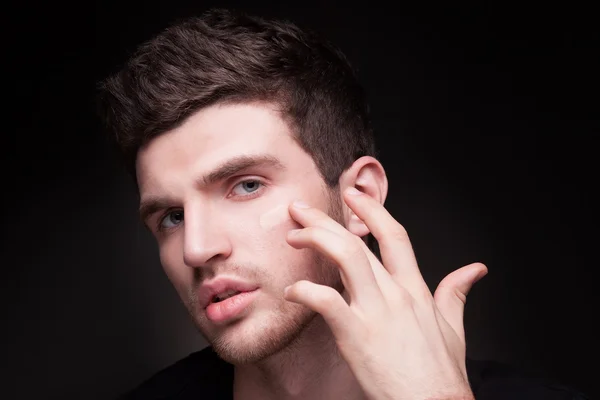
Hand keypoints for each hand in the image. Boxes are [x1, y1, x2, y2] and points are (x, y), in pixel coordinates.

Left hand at [284, 188, 487, 399]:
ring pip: (345, 259)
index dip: (372, 211)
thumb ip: (457, 292)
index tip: (352, 195)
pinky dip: (306, 291)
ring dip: (316, 240)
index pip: (394, 236)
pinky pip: (327, 302)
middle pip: (358, 242)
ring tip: (294, 235)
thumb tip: (475, 270)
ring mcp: (376, 312)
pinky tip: (293, 290)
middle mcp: (395, 294)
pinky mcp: (357, 335)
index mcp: (415, 289)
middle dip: (326, 220)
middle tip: (301, 208)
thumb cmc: (441, 372)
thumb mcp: (454, 327)